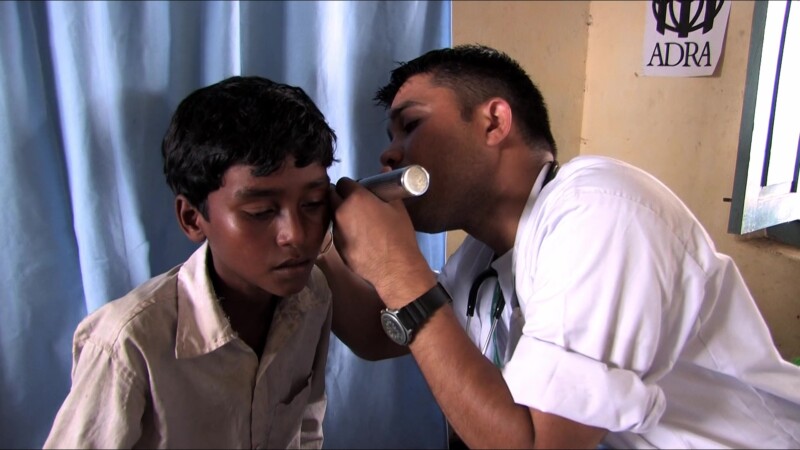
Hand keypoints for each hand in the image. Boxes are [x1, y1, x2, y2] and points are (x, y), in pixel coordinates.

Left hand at [331, 177, 436, 307]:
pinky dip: (344, 232)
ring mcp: (336, 231)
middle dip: (340, 197)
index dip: (350, 186)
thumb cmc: (399, 235)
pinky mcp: (337, 247)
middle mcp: (340, 212)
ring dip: (341, 215)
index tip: (358, 192)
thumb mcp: (397, 208)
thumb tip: (385, 167)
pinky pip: (337, 233)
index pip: (342, 182)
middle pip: (332, 197)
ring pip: (333, 216)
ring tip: (358, 223)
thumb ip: (387, 186)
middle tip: (355, 204)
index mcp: (355, 198)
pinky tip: (358, 239)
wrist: (395, 269)